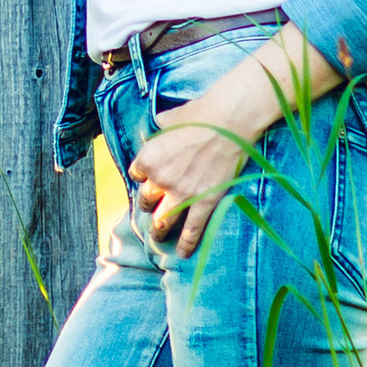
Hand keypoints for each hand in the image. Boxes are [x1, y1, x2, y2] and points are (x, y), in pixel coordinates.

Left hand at [125, 107, 257, 257]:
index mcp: (149, 157)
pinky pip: (192, 230)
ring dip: (158, 231)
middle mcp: (161, 179)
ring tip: (158, 237)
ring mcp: (182, 194)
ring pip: (163, 222)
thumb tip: (158, 126)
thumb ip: (160, 127)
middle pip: (146, 200)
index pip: (136, 174)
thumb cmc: (200, 114)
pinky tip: (183, 253)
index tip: (148, 179)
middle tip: (152, 209)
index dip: (143, 176)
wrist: (229, 120)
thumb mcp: (170, 118)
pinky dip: (186, 245)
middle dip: (148, 205)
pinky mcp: (205, 203)